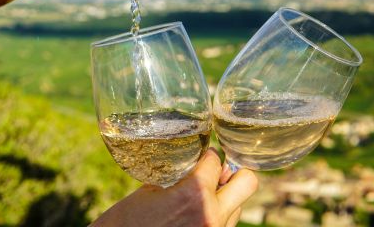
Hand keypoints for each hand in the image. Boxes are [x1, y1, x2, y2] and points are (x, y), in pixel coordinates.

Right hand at [92, 148, 257, 226]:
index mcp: (194, 194)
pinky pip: (227, 224)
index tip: (200, 153)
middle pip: (247, 181)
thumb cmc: (126, 221)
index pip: (216, 160)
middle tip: (215, 172)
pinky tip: (195, 212)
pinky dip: (217, 214)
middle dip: (233, 172)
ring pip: (239, 205)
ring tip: (200, 196)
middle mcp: (212, 214)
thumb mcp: (147, 191)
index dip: (207, 153)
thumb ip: (174, 176)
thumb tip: (188, 164)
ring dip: (225, 196)